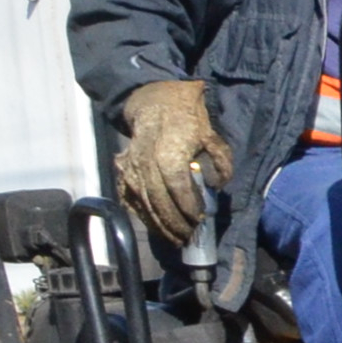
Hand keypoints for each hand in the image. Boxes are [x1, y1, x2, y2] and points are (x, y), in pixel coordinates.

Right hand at [118, 78, 228, 246]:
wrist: (152, 103)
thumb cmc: (186, 119)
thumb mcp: (211, 135)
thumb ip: (220, 161)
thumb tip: (218, 186)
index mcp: (167, 150)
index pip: (176, 185)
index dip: (186, 205)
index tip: (199, 220)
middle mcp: (143, 160)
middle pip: (157, 198)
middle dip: (173, 222)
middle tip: (188, 238)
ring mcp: (128, 166)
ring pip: (142, 202)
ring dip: (159, 224)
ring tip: (175, 239)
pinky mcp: (121, 171)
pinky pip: (129, 199)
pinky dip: (143, 216)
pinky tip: (157, 228)